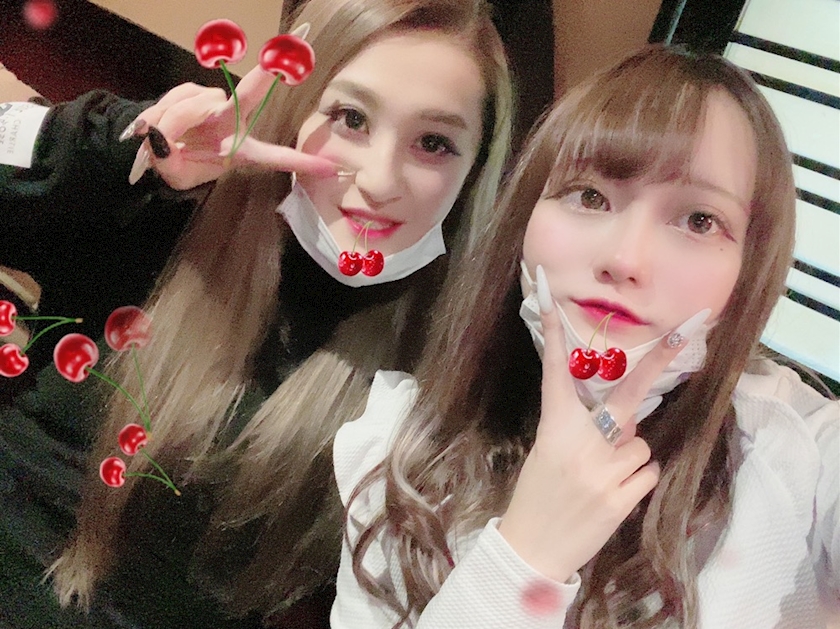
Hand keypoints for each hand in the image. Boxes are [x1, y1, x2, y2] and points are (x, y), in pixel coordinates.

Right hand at [123, 63, 339, 188]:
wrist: (157, 149)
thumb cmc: (181, 163)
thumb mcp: (179, 176)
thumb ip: (170, 161)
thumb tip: (159, 138)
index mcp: (241, 150)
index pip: (276, 158)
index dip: (302, 164)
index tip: (332, 168)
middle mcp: (233, 121)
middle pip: (252, 94)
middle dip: (265, 74)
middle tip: (283, 56)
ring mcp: (214, 103)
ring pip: (195, 105)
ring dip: (174, 122)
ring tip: (167, 139)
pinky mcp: (193, 91)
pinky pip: (178, 98)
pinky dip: (162, 113)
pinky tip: (159, 125)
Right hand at [498, 266, 698, 582]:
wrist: (532, 549)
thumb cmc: (538, 495)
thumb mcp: (548, 453)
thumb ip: (581, 430)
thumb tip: (624, 419)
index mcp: (554, 427)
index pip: (555, 371)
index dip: (552, 333)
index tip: (549, 295)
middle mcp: (581, 443)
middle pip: (628, 395)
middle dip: (660, 361)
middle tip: (691, 328)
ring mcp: (603, 470)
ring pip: (641, 444)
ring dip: (630, 458)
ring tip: (602, 479)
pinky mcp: (623, 497)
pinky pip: (648, 472)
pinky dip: (636, 480)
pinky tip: (612, 495)